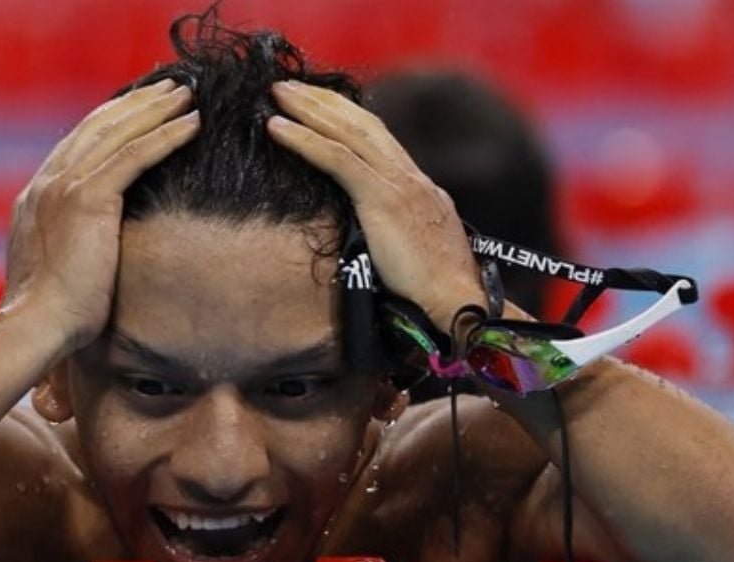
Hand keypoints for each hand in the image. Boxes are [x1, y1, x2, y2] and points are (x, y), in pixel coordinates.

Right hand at [2, 79, 199, 350]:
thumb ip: (67, 245)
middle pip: (97, 126)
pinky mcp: (88, 199)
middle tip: (168, 87)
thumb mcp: (56, 269)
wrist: (36, 325)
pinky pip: (135, 155)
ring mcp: (65, 187)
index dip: (110, 120)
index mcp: (36, 197)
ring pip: (118, 132)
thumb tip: (87, 250)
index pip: (77, 143)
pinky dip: (166, 135)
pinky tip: (192, 124)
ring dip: (156, 109)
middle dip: (135, 103)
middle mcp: (47, 183)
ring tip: (186, 94)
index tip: (138, 107)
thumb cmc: (51, 315)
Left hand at [266, 80, 484, 329]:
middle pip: (362, 124)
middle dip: (324, 101)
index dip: (348, 118)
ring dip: (308, 109)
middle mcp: (411, 178)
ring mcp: (399, 185)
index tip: (320, 106)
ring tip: (277, 93)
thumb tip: (372, 241)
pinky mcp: (383, 199)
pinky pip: (337, 158)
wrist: (457, 303)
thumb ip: (397, 237)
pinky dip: (304, 140)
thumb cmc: (437, 295)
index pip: (380, 140)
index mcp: (421, 190)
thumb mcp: (416, 255)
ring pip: (347, 132)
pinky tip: (276, 128)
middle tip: (289, 86)